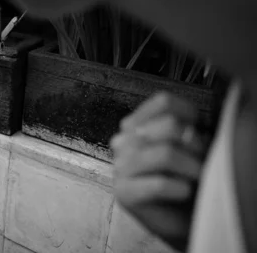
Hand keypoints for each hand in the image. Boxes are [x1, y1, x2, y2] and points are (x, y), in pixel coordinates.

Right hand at [110, 92, 209, 251]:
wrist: (182, 219)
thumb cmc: (187, 179)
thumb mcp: (192, 147)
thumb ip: (188, 131)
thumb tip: (187, 132)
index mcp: (138, 125)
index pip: (163, 102)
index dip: (188, 114)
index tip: (196, 132)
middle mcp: (123, 141)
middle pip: (168, 125)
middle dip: (194, 145)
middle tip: (200, 162)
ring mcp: (120, 166)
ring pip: (164, 154)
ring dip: (191, 168)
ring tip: (196, 179)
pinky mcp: (123, 192)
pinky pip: (158, 184)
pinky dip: (180, 188)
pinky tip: (183, 192)